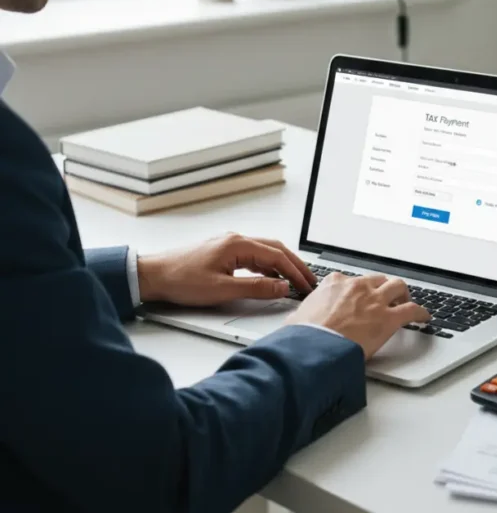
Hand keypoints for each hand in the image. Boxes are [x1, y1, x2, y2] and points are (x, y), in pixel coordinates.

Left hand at [137, 233, 315, 306]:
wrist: (153, 275)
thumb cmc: (181, 280)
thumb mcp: (222, 289)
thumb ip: (256, 288)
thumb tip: (282, 286)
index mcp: (238, 244)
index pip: (278, 256)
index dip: (296, 272)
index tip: (307, 285)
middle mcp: (236, 239)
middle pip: (276, 249)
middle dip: (295, 265)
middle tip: (309, 281)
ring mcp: (230, 244)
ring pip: (266, 251)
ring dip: (283, 265)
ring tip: (295, 281)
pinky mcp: (224, 251)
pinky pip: (254, 256)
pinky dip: (268, 266)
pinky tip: (271, 278)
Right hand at [285, 272, 430, 358]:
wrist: (314, 348)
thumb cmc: (303, 336)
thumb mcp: (297, 319)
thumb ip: (302, 316)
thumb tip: (295, 324)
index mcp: (334, 284)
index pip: (351, 280)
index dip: (358, 289)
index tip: (360, 295)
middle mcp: (356, 287)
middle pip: (378, 279)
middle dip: (383, 286)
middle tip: (386, 296)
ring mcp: (374, 300)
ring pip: (398, 286)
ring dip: (403, 293)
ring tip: (406, 300)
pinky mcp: (388, 318)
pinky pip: (412, 310)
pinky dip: (420, 312)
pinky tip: (424, 317)